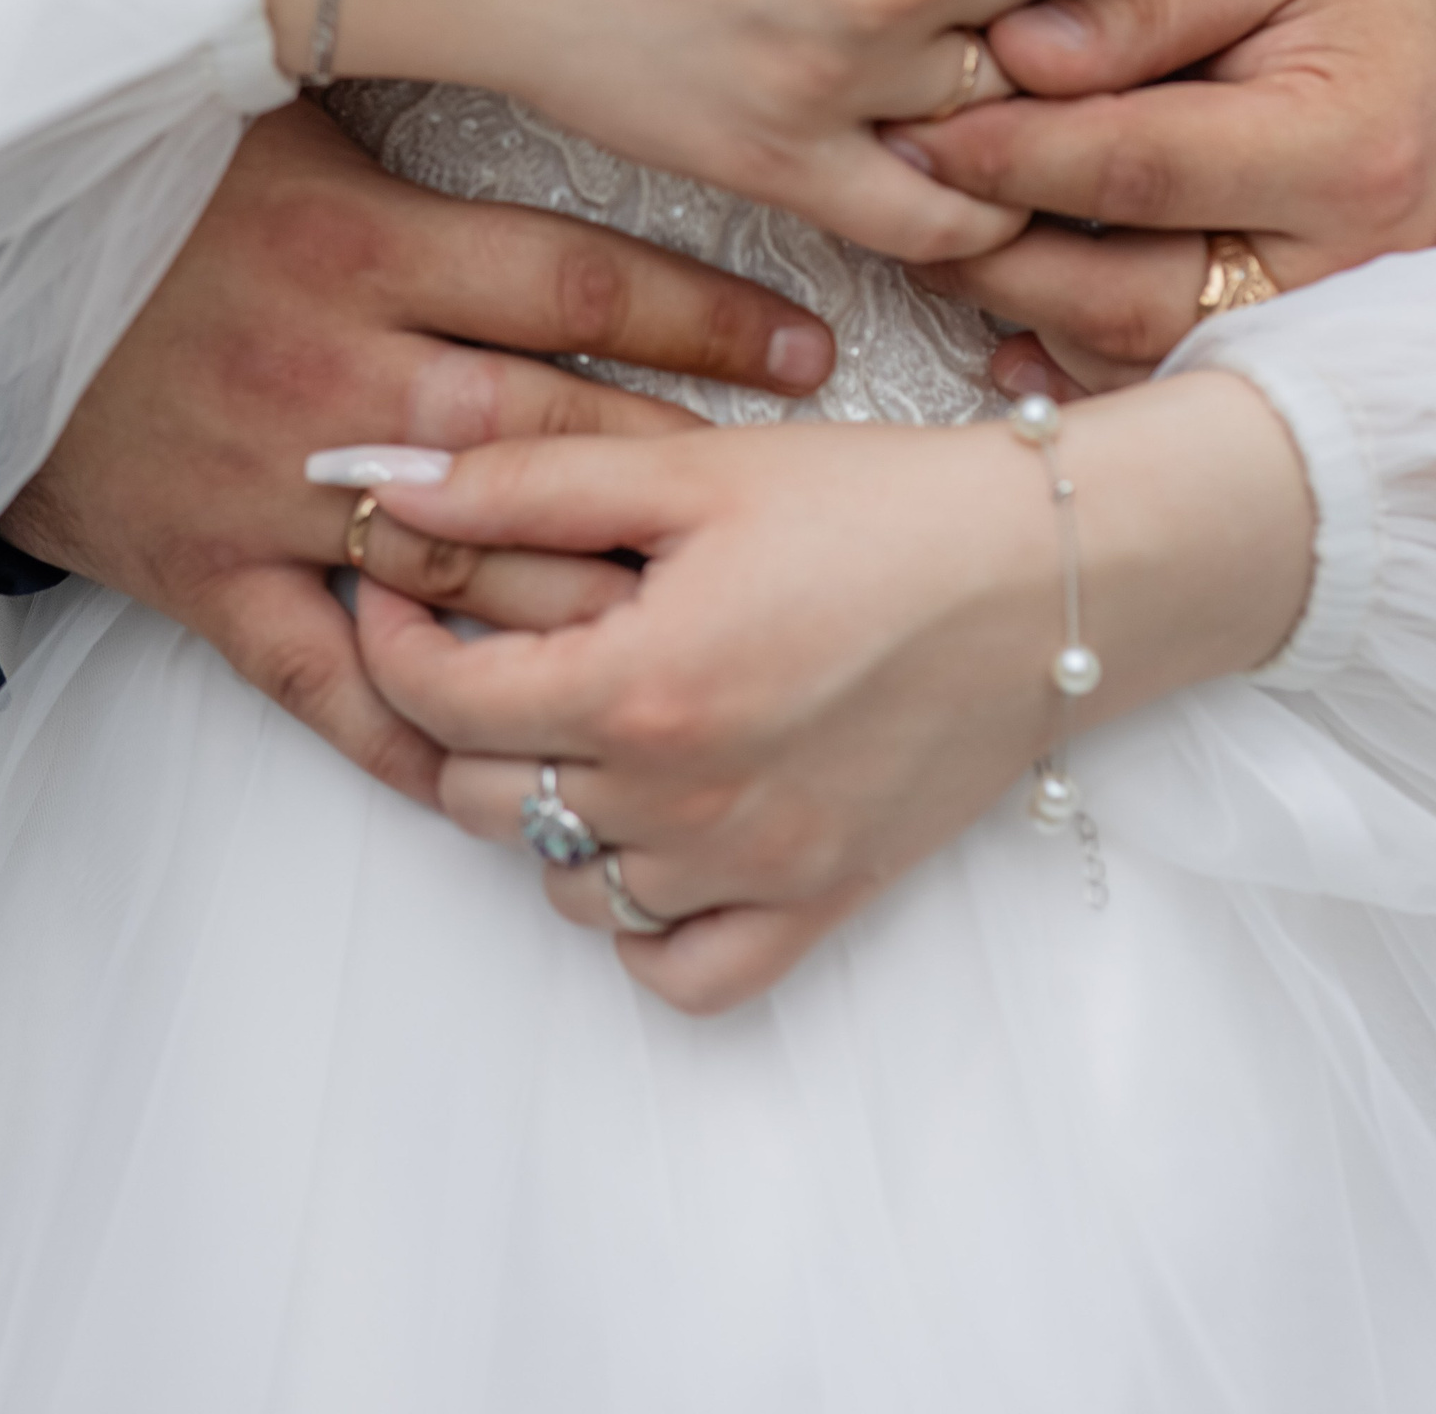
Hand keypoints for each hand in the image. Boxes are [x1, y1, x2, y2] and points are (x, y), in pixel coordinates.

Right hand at [0, 97, 834, 802]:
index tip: (812, 352)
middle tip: (802, 516)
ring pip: (466, 568)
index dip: (711, 320)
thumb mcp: (279, 110)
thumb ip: (418, 115)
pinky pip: (325, 681)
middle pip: (554, 436)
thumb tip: (574, 50)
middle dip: (689, 478)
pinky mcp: (206, 573)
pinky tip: (507, 764)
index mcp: (368, 243)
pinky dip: (413, 733)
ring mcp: (273, 484)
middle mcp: (340, 370)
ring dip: (587, 608)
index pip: (582, 281)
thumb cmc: (143, 183)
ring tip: (704, 637)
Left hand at [352, 369, 1310, 1012]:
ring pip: (566, 885)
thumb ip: (526, 482)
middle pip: (483, 800)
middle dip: (450, 718)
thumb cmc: (883, 503)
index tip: (392, 584)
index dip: (387, 635)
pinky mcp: (821, 899)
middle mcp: (685, 800)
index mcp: (640, 684)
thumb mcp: (694, 465)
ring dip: (543, 810)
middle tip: (480, 643)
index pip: (436, 699)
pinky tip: (651, 832)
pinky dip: (638, 919)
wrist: (1055, 570)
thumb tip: (380, 483)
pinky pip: (679, 971)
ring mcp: (753, 866)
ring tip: (577, 719)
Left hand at [891, 0, 1435, 391]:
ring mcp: (1337, 313)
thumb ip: (1139, 0)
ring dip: (1031, 308)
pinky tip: (1012, 324)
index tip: (919, 134)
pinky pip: (1184, 372)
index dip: (1014, 154)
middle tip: (904, 204)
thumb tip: (1016, 57)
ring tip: (937, 246)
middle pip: (1135, 294)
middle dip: (1001, 254)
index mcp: (1342, 145)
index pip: (1139, 168)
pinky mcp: (1312, 333)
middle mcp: (1351, 256)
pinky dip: (1088, 357)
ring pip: (1150, 350)